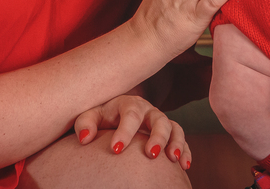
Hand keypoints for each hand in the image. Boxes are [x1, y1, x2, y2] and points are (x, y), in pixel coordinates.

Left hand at [73, 95, 190, 168]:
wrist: (113, 114)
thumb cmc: (101, 117)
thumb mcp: (90, 116)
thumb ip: (85, 124)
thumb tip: (84, 138)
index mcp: (128, 104)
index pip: (130, 114)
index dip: (125, 132)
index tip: (116, 149)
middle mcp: (147, 111)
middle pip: (158, 119)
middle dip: (157, 137)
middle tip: (150, 154)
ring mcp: (160, 120)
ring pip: (174, 127)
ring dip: (175, 143)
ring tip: (172, 159)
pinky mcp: (168, 132)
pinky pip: (181, 138)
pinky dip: (185, 150)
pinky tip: (184, 165)